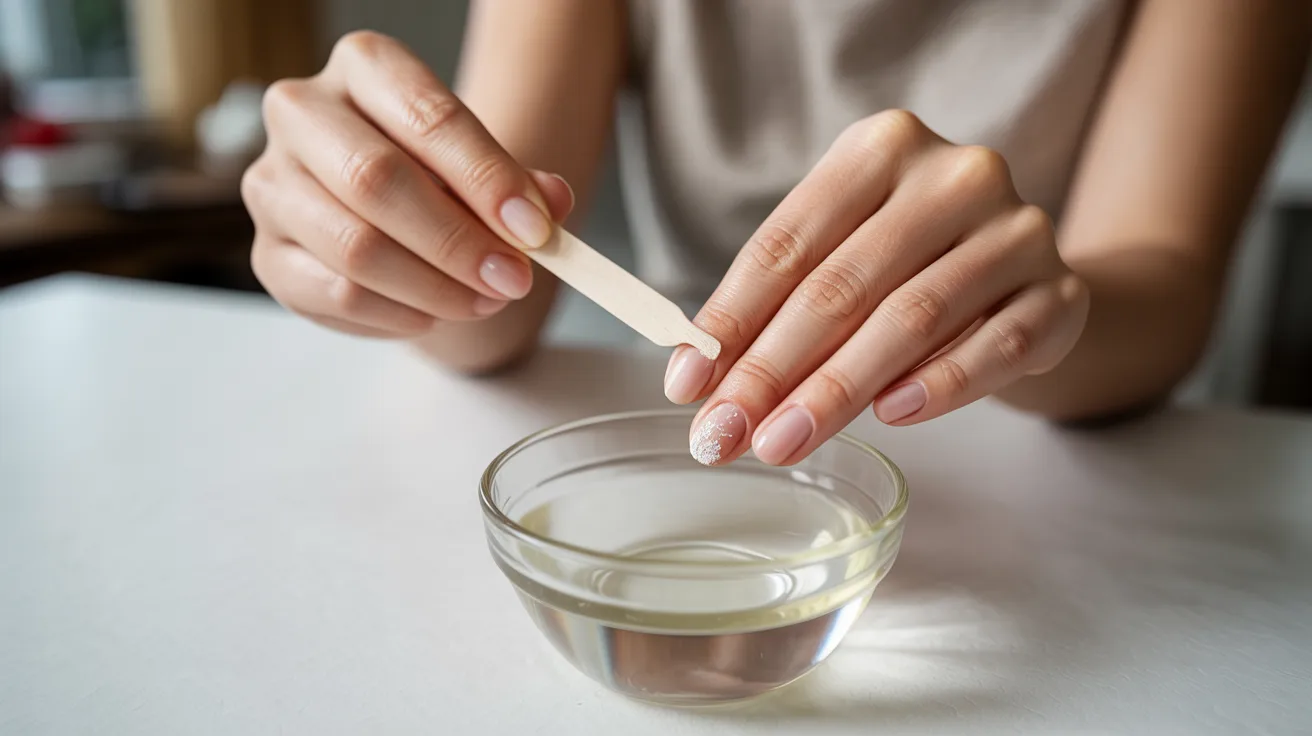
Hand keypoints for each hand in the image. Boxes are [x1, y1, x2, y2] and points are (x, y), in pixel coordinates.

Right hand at [243, 32, 572, 338]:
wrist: (389, 204)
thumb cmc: (435, 173)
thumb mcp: (484, 165)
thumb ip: (519, 183)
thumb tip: (549, 207)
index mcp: (363, 66)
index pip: (427, 117)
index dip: (486, 178)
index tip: (533, 229)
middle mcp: (301, 111)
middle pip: (376, 180)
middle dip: (456, 242)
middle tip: (512, 278)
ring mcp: (272, 183)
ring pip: (354, 248)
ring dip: (433, 288)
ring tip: (483, 300)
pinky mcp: (267, 253)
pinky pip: (335, 296)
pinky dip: (397, 315)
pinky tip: (433, 315)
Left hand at [668, 110, 1089, 465]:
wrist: (1021, 276)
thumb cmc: (907, 265)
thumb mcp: (839, 259)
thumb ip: (776, 305)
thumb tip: (699, 380)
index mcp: (882, 148)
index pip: (788, 242)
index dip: (730, 319)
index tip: (686, 386)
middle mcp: (954, 176)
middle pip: (842, 285)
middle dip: (772, 369)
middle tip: (724, 433)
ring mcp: (1017, 230)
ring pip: (912, 318)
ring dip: (837, 390)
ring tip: (781, 442)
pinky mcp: (1060, 291)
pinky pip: (997, 345)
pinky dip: (942, 384)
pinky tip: (892, 416)